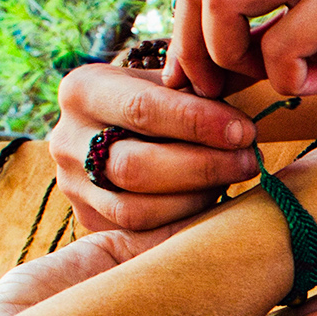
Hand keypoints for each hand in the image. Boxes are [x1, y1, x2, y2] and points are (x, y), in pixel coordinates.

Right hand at [49, 63, 258, 231]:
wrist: (124, 127)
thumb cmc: (162, 99)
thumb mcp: (171, 81)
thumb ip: (196, 92)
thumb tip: (236, 127)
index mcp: (82, 90)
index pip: (142, 110)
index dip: (198, 123)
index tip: (244, 132)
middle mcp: (66, 140)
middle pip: (135, 166)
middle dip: (202, 166)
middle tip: (250, 160)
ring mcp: (73, 184)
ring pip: (136, 210)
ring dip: (196, 198)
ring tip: (235, 179)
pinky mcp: (89, 217)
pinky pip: (140, 234)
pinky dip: (185, 222)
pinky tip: (216, 205)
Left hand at [166, 0, 316, 100]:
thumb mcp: (311, 23)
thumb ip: (256, 27)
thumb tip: (187, 66)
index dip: (188, 34)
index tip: (207, 80)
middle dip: (199, 50)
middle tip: (229, 90)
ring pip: (221, 0)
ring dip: (235, 56)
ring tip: (282, 79)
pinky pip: (279, 42)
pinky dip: (289, 77)